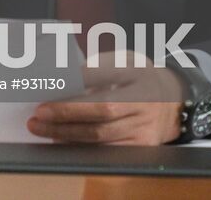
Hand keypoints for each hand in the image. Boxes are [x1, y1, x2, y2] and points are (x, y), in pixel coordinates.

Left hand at [27, 52, 184, 144]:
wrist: (172, 100)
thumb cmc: (136, 77)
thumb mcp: (121, 60)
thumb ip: (95, 67)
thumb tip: (59, 79)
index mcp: (136, 73)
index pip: (103, 75)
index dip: (75, 80)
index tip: (49, 81)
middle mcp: (144, 101)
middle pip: (102, 110)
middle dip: (66, 113)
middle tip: (39, 113)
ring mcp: (145, 126)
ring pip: (101, 134)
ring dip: (67, 133)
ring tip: (41, 127)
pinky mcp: (143, 146)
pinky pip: (107, 149)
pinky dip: (81, 146)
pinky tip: (62, 140)